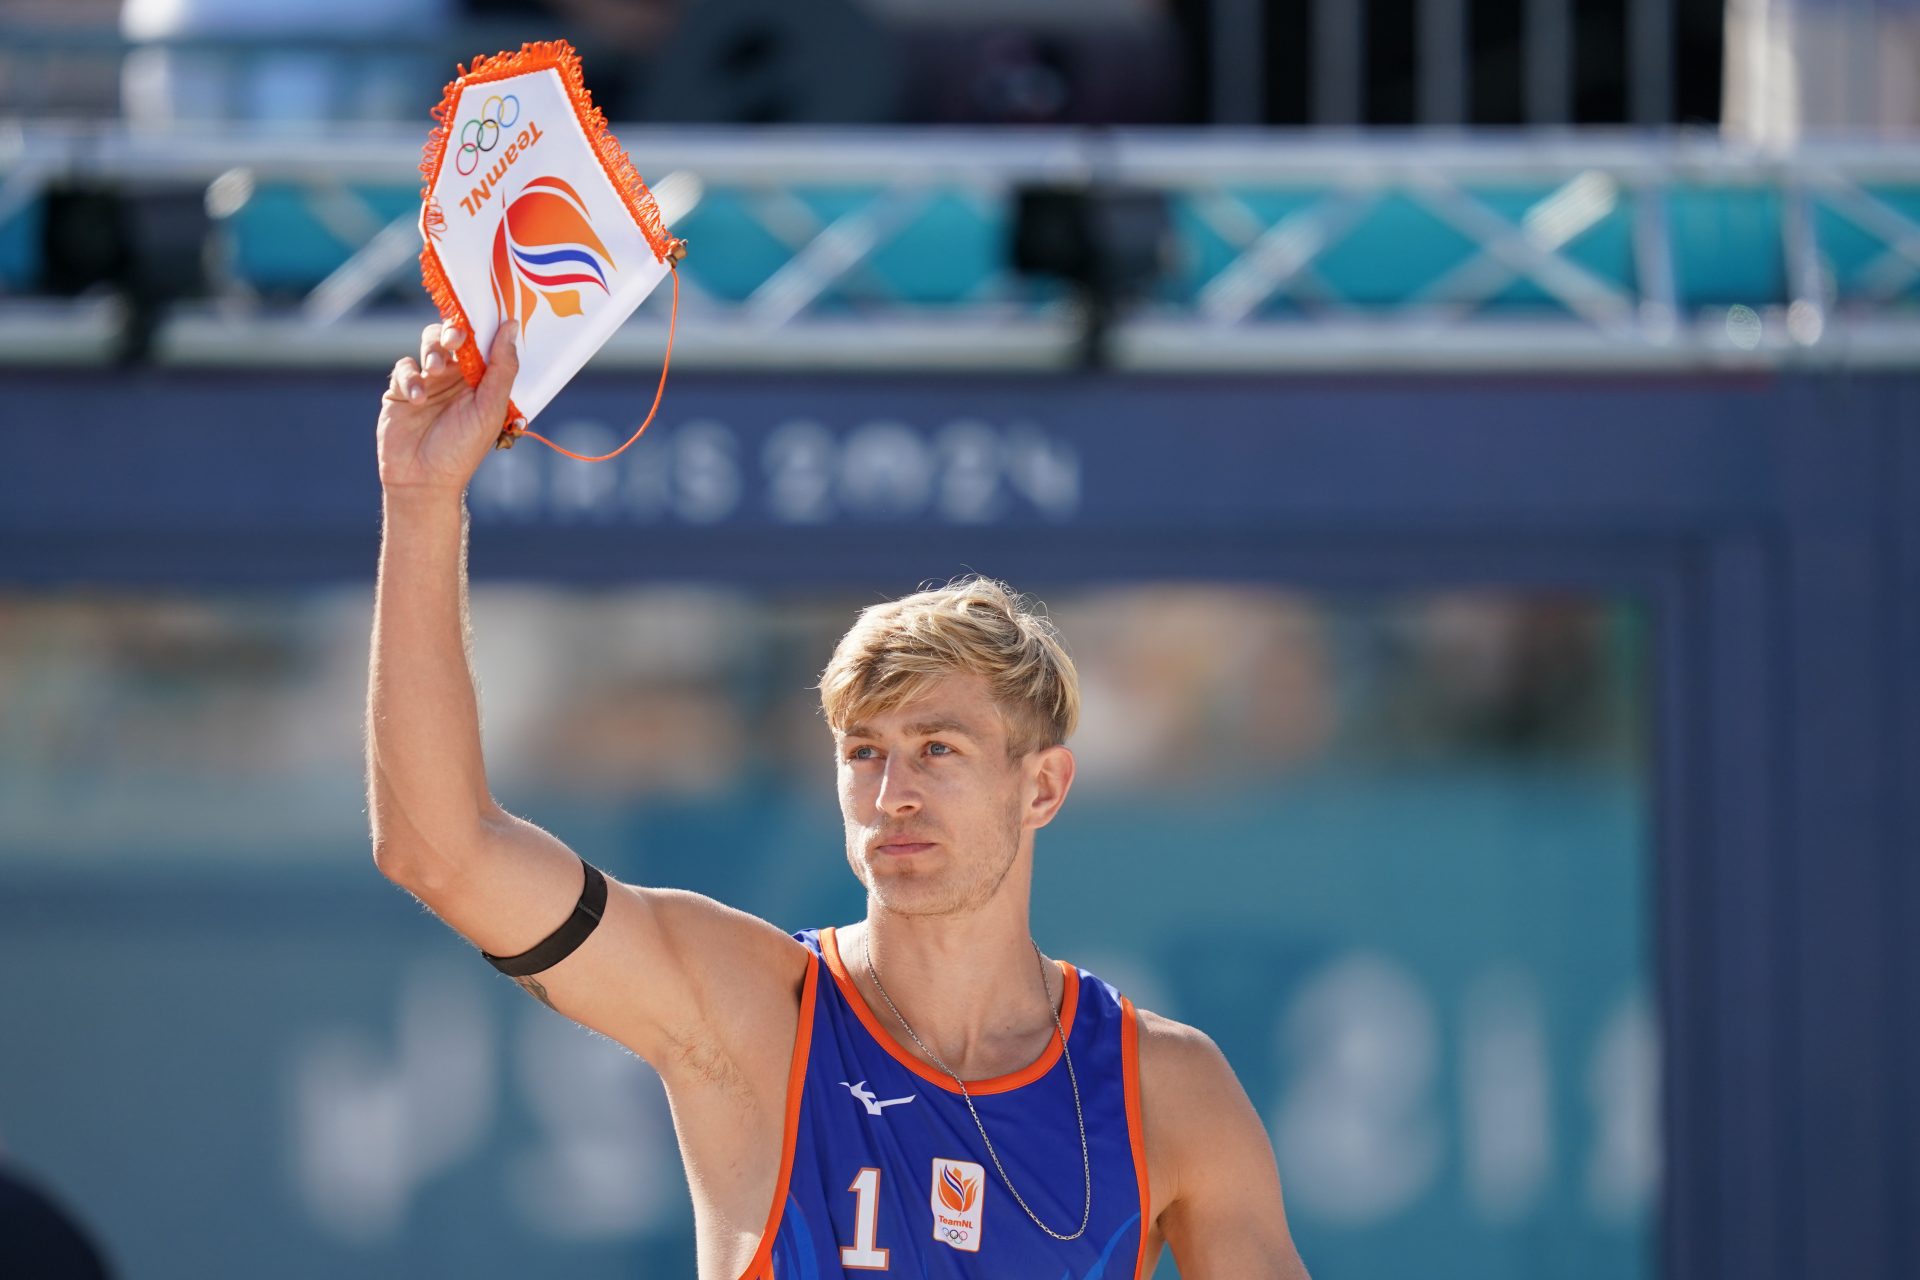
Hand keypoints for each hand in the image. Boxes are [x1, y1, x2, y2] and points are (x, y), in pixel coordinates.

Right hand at [377, 321, 520, 496]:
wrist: (424, 480)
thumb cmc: (463, 449)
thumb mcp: (490, 407)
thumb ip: (501, 367)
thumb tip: (511, 326)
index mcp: (481, 380)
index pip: (482, 342)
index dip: (482, 325)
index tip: (481, 315)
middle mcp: (455, 377)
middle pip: (452, 335)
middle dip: (451, 332)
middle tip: (454, 340)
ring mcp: (428, 381)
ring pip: (427, 345)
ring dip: (431, 350)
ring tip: (434, 371)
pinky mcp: (401, 391)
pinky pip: (404, 369)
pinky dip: (410, 379)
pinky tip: (417, 400)